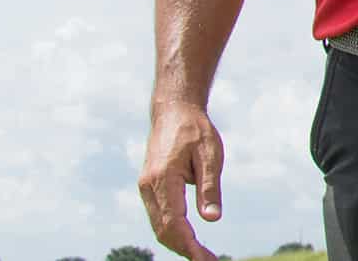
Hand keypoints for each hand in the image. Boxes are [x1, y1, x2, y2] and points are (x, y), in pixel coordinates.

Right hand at [138, 101, 224, 260]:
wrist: (174, 111)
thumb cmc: (195, 129)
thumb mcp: (210, 154)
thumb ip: (209, 187)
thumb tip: (212, 219)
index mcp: (162, 179)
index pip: (174, 223)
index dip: (189, 246)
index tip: (206, 259)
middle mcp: (148, 187)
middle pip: (163, 230)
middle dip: (185, 249)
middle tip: (208, 260)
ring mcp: (145, 187)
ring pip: (158, 226)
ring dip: (178, 242)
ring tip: (201, 254)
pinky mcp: (149, 186)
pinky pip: (158, 216)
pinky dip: (172, 230)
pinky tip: (188, 238)